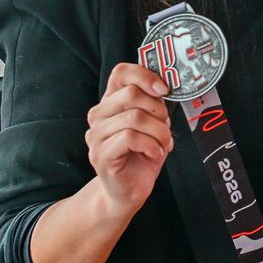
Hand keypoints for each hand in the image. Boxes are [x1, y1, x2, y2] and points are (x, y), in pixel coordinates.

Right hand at [85, 63, 174, 215]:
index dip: (145, 76)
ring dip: (158, 131)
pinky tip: (154, 153)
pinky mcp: (101, 154)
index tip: (164, 90)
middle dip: (158, 110)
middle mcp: (99, 115)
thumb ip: (155, 103)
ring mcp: (96, 135)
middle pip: (131, 95)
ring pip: (134, 117)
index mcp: (111, 102)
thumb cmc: (143, 154)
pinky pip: (130, 137)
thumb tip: (166, 85)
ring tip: (162, 143)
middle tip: (165, 127)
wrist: (130, 190)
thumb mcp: (154, 123)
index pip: (121, 72)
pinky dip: (151, 144)